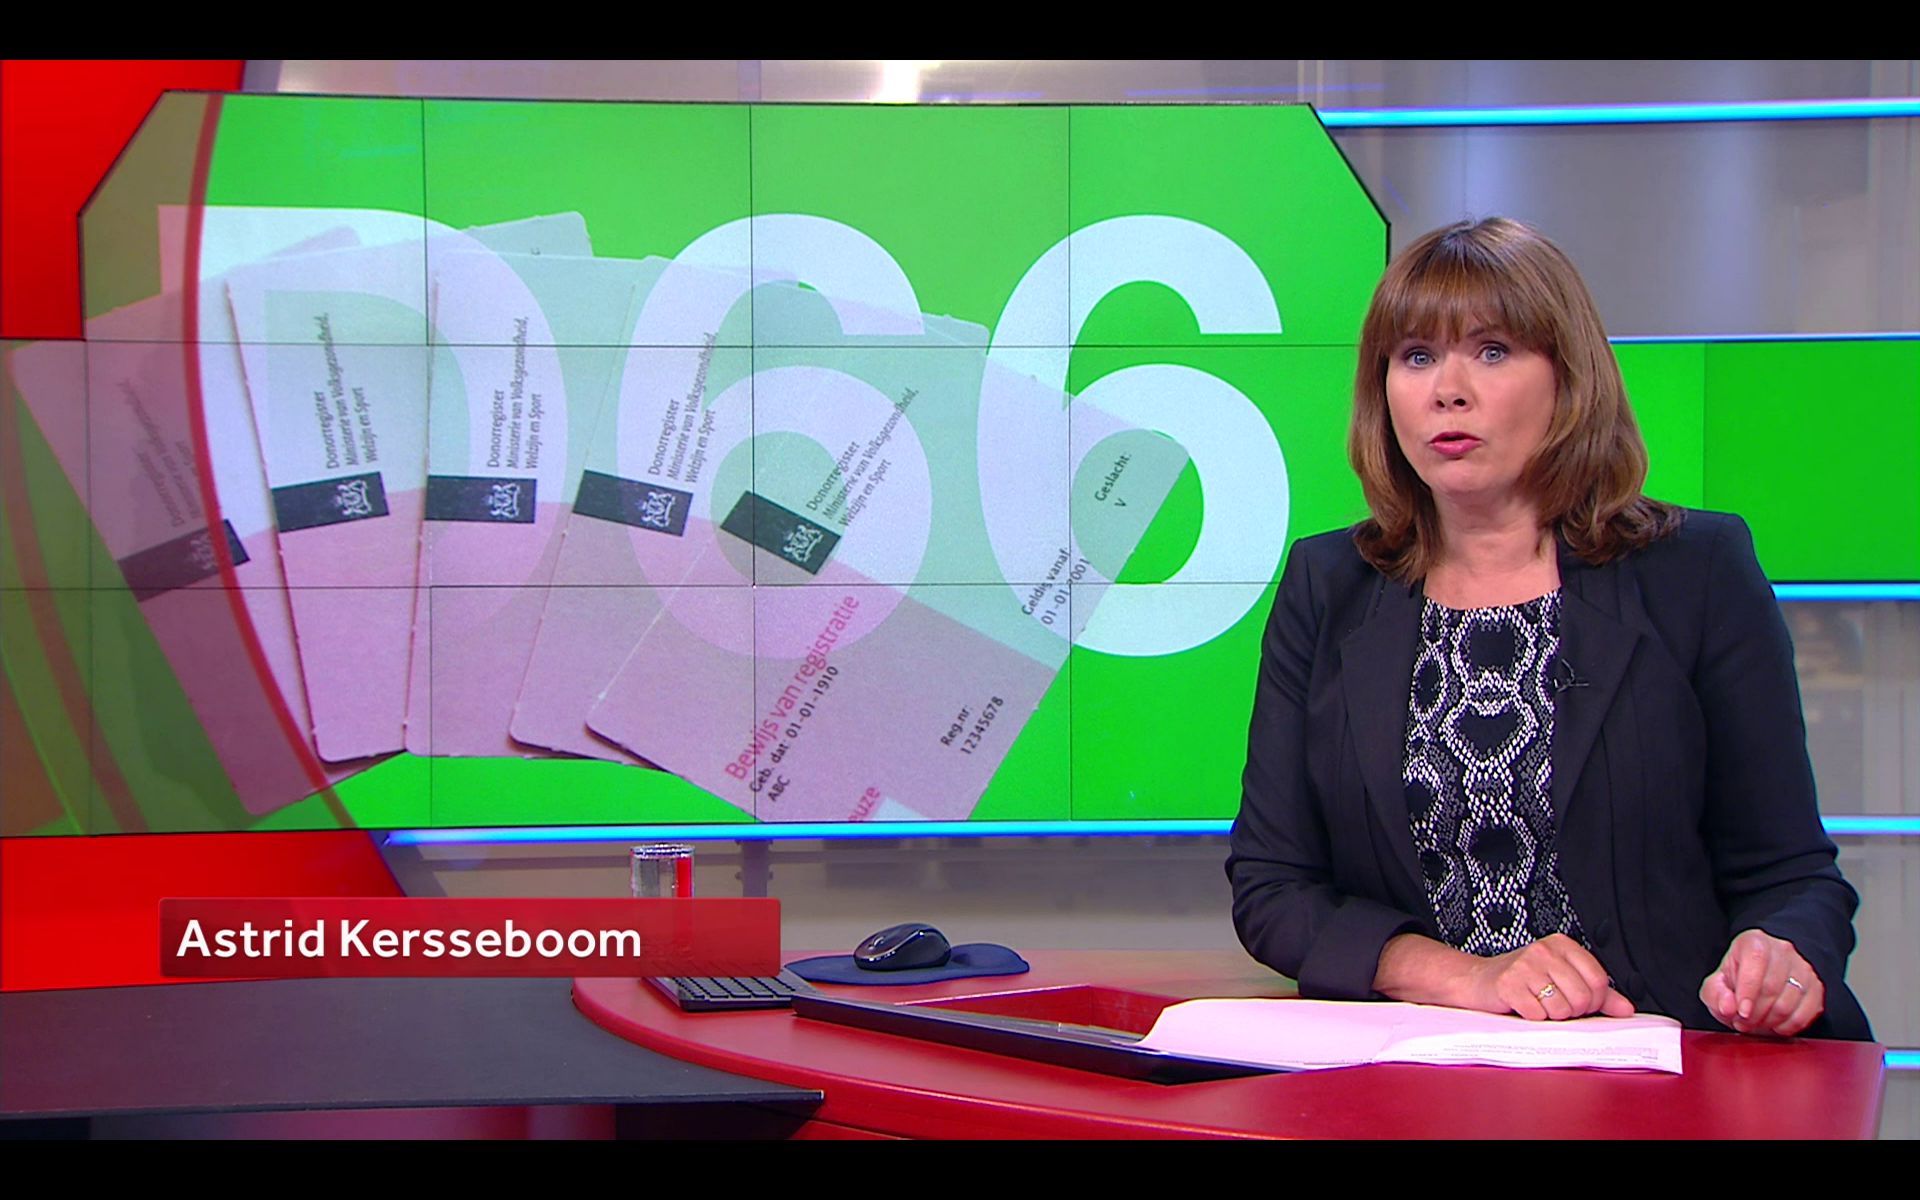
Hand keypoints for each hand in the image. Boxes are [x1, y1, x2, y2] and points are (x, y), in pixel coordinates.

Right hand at [1466, 933, 1636, 1020]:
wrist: (1477, 980)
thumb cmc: (1522, 980)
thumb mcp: (1561, 979)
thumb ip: (1598, 994)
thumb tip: (1626, 1009)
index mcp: (1562, 945)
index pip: (1599, 980)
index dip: (1595, 1001)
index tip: (1580, 1002)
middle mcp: (1544, 950)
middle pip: (1583, 997)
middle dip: (1572, 1011)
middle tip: (1553, 1003)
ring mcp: (1525, 965)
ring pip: (1561, 1009)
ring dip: (1550, 1015)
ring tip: (1537, 1003)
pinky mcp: (1509, 984)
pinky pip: (1538, 1015)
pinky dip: (1532, 1018)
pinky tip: (1523, 1005)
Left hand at [1700, 929, 1823, 1036]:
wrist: (1761, 979)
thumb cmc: (1737, 980)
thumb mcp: (1716, 985)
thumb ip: (1715, 994)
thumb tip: (1728, 1007)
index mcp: (1754, 942)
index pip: (1756, 961)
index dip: (1748, 991)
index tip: (1741, 1012)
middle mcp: (1782, 950)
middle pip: (1772, 987)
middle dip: (1755, 1013)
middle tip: (1743, 1023)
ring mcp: (1803, 968)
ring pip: (1789, 1003)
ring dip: (1769, 1021)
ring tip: (1756, 1023)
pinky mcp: (1816, 988)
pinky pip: (1805, 1014)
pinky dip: (1787, 1026)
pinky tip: (1774, 1026)